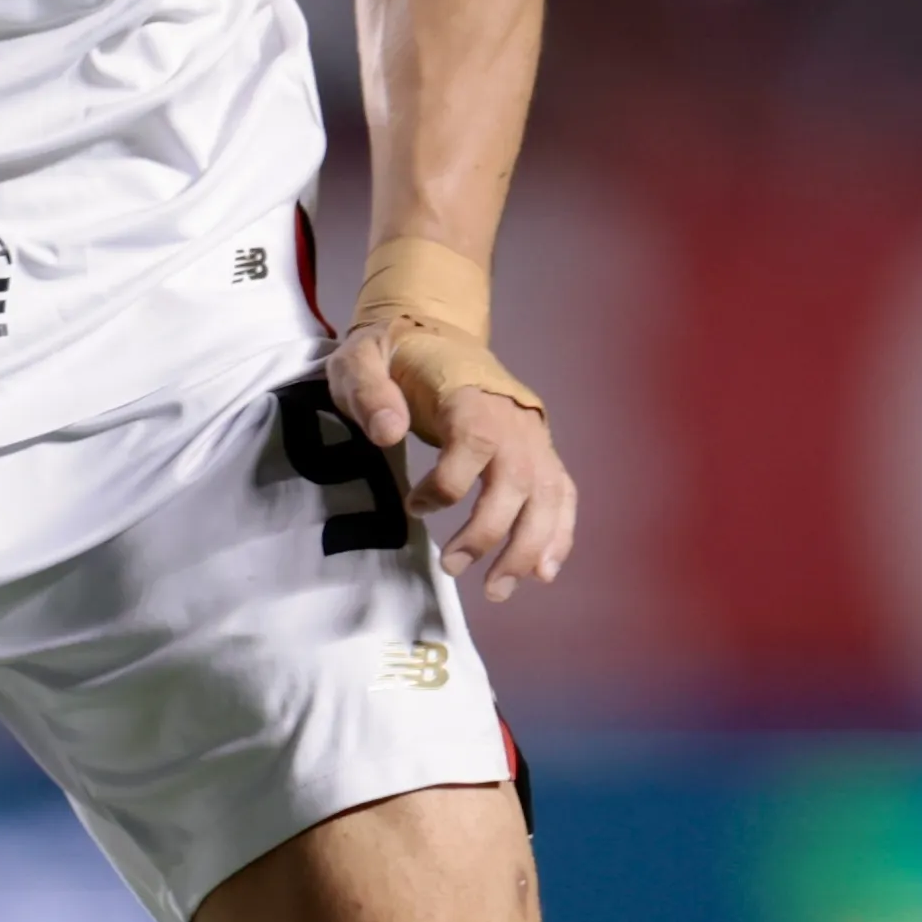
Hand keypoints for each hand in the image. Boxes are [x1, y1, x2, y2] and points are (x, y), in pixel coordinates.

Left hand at [325, 243, 575, 604]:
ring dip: (529, 548)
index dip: (448, 482)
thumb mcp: (361, 358)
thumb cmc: (392, 353)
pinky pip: (560, 494)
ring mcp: (531, 436)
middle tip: (452, 567)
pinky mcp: (538, 451)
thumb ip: (368, 392)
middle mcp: (511, 417)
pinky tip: (543, 572)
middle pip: (518, 479)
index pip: (476, 441)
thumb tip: (388, 434)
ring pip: (547, 495)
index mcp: (469, 392)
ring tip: (497, 589)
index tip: (414, 504)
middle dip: (490, 532)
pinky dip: (558, 534)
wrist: (433, 332)